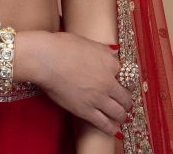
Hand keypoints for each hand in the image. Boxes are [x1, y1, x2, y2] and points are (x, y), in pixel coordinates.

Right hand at [17, 31, 131, 137]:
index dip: (124, 81)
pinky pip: (104, 124)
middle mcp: (108, 81)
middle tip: (124, 103)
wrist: (46, 59)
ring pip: (118, 113)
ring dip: (121, 116)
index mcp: (110, 62)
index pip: (125, 75)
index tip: (122, 84)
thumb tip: (114, 52)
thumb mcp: (87, 42)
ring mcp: (98, 98)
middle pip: (126, 97)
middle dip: (126, 101)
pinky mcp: (86, 111)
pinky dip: (111, 129)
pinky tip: (114, 130)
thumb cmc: (63, 46)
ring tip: (121, 117)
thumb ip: (103, 50)